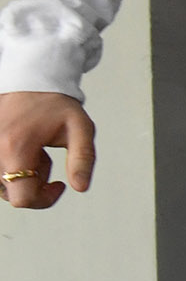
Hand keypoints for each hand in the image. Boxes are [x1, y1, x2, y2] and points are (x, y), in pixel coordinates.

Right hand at [0, 90, 96, 209]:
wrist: (30, 81)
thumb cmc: (55, 104)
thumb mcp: (81, 129)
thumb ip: (82, 159)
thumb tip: (80, 187)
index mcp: (15, 148)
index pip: (22, 199)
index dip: (44, 199)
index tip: (58, 184)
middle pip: (12, 193)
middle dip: (34, 183)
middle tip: (46, 158)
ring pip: (2, 184)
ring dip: (22, 175)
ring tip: (34, 150)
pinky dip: (10, 166)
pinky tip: (22, 147)